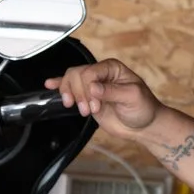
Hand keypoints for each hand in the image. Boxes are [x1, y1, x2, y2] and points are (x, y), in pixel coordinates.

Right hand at [47, 59, 164, 135]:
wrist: (143, 125)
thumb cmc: (143, 108)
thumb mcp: (132, 97)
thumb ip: (112, 91)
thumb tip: (93, 88)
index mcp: (112, 68)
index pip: (90, 71)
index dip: (88, 88)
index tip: (95, 104)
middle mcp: (100, 74)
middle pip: (77, 74)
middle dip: (79, 94)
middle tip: (89, 110)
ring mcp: (92, 86)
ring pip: (70, 80)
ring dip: (71, 95)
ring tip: (80, 109)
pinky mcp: (87, 98)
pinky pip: (70, 88)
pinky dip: (59, 85)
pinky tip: (50, 85)